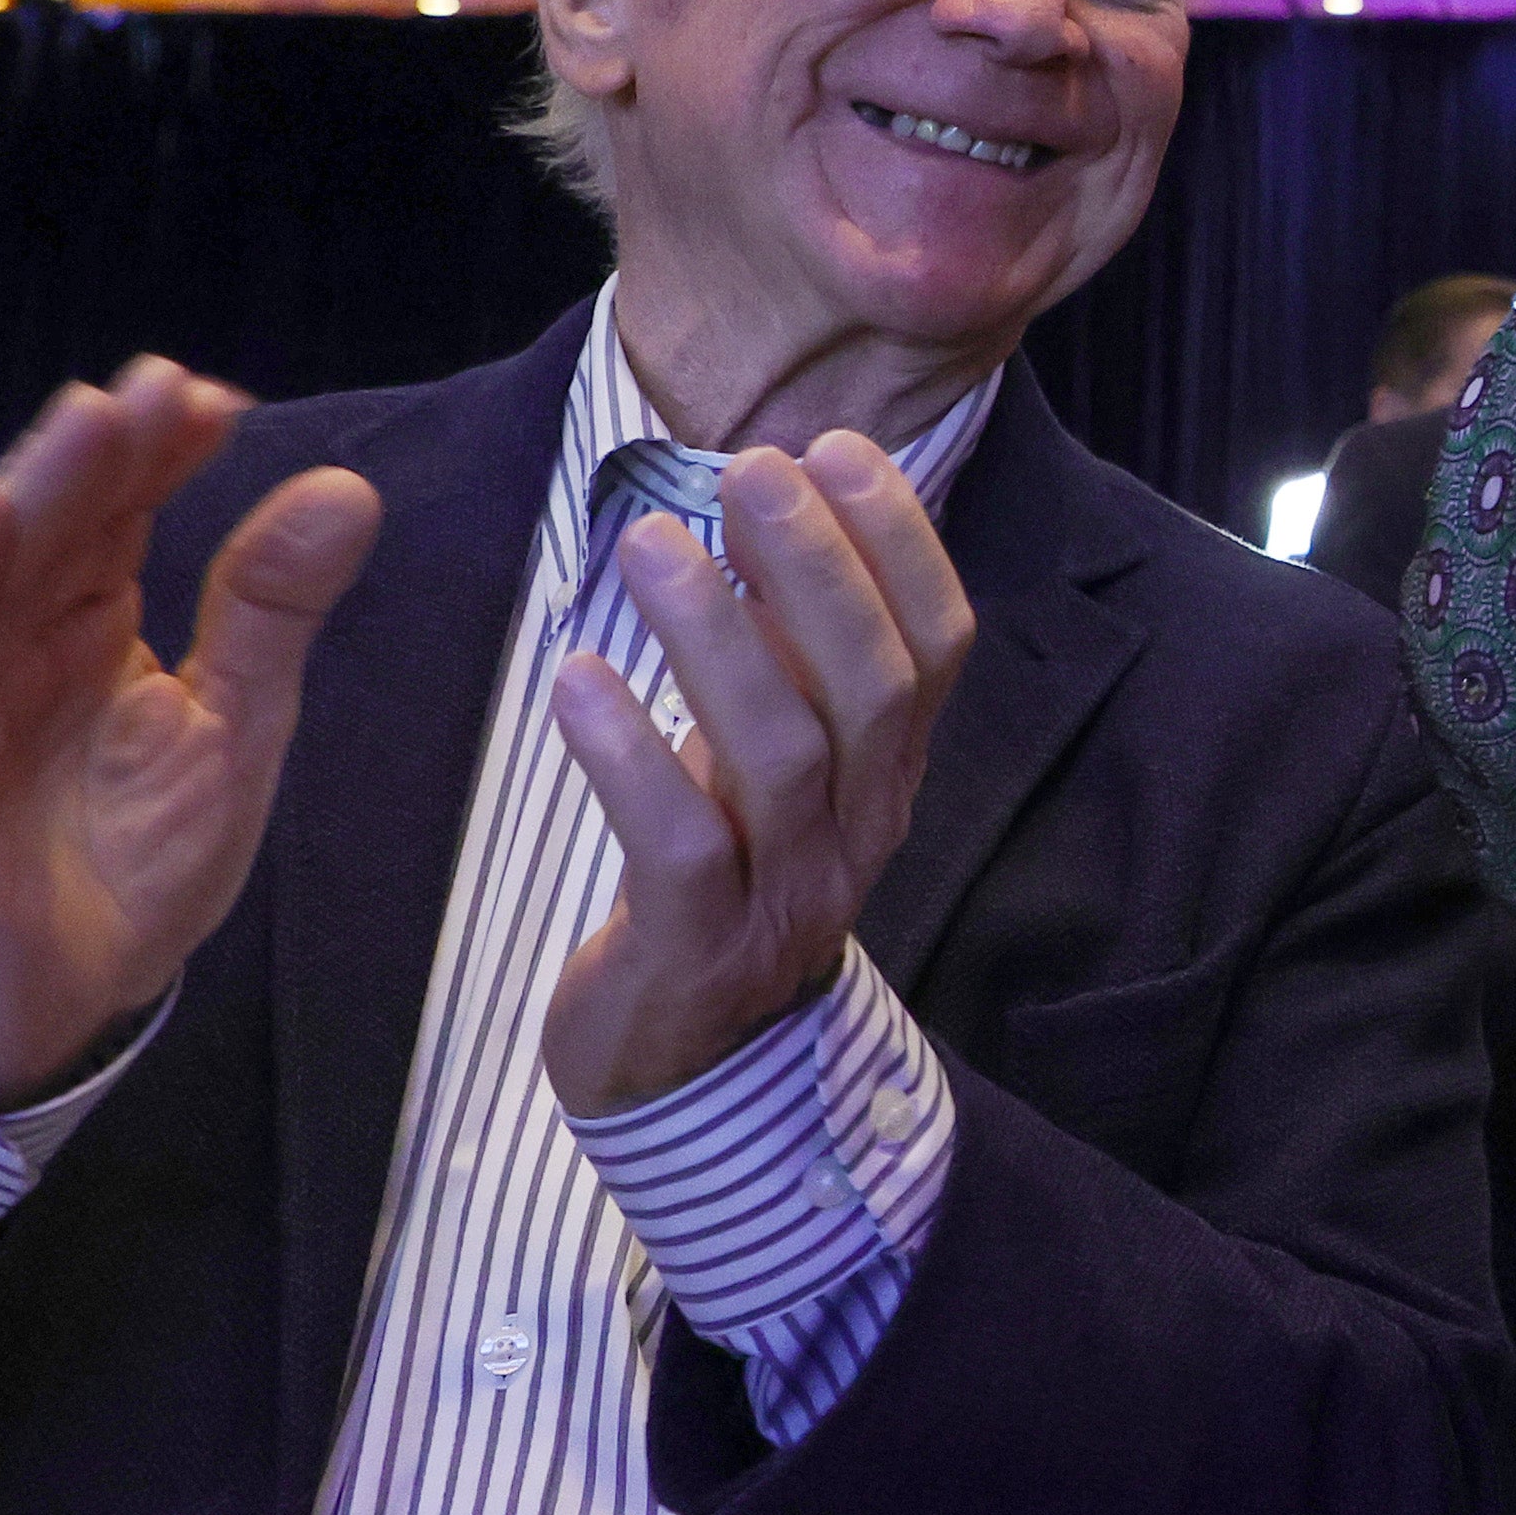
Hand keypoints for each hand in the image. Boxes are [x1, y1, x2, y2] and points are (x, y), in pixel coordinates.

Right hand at [0, 360, 382, 1110]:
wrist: (59, 1008)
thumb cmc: (132, 869)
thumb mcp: (230, 730)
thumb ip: (271, 613)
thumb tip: (348, 487)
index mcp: (83, 628)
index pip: (116, 516)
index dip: (156, 455)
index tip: (212, 398)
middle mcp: (5, 643)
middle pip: (51, 527)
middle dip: (101, 455)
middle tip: (159, 387)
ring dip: (32, 493)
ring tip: (88, 416)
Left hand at [540, 435, 971, 1118]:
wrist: (686, 1065)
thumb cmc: (719, 878)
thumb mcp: (770, 763)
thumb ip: (786, 658)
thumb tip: (775, 506)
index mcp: (886, 775)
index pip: (937, 647)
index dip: (899, 543)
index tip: (835, 449)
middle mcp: (858, 832)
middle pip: (871, 687)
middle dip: (818, 567)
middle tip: (749, 470)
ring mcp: (785, 898)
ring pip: (780, 756)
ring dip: (720, 638)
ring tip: (654, 543)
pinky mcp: (696, 954)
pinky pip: (675, 849)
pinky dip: (630, 757)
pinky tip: (578, 679)